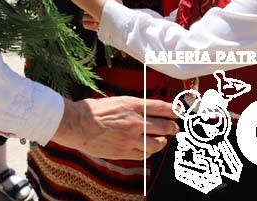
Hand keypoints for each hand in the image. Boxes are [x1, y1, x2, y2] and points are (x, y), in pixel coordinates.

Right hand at [52, 96, 177, 159]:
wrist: (77, 124)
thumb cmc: (93, 110)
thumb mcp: (115, 101)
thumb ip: (132, 107)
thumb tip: (145, 111)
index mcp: (133, 105)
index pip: (162, 108)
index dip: (174, 110)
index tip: (179, 112)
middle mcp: (135, 121)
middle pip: (165, 126)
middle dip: (173, 128)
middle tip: (174, 128)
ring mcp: (131, 138)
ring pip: (158, 143)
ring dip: (162, 142)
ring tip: (162, 140)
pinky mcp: (125, 151)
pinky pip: (144, 155)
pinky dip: (149, 152)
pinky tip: (147, 149)